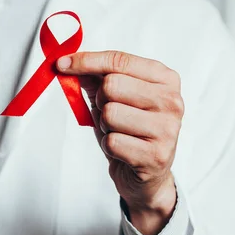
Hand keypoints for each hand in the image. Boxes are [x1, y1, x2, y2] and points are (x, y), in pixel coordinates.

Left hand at [58, 51, 183, 234]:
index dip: (86, 61)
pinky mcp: (156, 155)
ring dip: (105, 125)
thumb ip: (95, 77)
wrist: (146, 175)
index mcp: (165, 79)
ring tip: (119, 133)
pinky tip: (123, 150)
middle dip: (100, 100)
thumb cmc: (129, 130)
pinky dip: (109, 146)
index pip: (119, 60)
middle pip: (112, 85)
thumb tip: (68, 62)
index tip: (62, 64)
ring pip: (110, 113)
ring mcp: (167, 129)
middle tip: (110, 114)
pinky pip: (112, 141)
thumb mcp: (113, 98)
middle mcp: (172, 101)